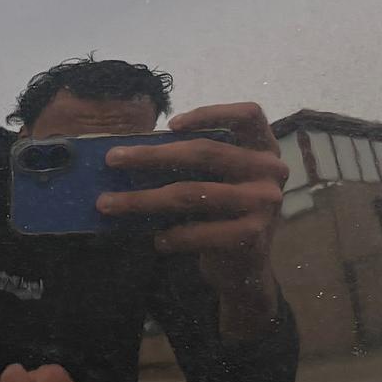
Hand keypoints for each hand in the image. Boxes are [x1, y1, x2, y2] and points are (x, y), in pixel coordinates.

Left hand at [97, 101, 286, 329]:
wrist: (246, 268)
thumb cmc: (222, 214)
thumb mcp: (217, 180)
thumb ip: (192, 162)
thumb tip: (133, 151)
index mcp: (264, 148)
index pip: (249, 115)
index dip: (211, 113)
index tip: (171, 124)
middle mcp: (270, 171)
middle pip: (206, 153)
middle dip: (152, 155)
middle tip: (112, 159)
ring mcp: (264, 204)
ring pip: (193, 193)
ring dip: (144, 199)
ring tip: (110, 203)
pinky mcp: (252, 235)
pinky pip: (200, 231)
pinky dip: (174, 236)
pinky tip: (156, 240)